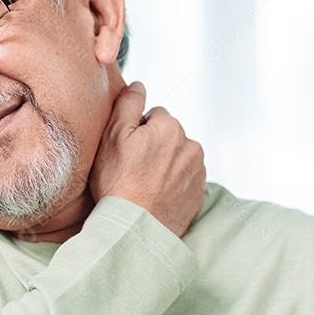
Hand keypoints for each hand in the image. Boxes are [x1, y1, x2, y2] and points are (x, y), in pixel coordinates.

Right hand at [89, 82, 206, 237]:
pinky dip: (174, 182)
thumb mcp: (113, 137)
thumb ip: (128, 104)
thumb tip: (139, 85)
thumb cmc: (119, 184)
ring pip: (178, 156)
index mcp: (171, 127)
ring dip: (166, 164)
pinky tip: (158, 194)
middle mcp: (191, 145)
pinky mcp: (200, 192)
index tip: (128, 151)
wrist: (136, 229)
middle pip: (169, 136)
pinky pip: (186, 178)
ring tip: (146, 184)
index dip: (138, 132)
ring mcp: (198, 170)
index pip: (155, 116)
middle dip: (155, 146)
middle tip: (135, 169)